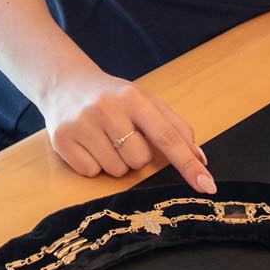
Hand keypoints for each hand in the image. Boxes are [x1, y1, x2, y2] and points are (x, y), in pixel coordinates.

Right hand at [36, 68, 214, 193]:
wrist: (65, 84)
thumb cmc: (113, 97)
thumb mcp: (145, 102)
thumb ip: (175, 127)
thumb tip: (200, 158)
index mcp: (133, 97)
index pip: (167, 137)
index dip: (188, 164)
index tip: (207, 186)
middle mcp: (106, 108)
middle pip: (140, 159)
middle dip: (136, 154)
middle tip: (122, 134)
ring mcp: (82, 124)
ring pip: (117, 170)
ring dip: (116, 161)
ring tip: (104, 138)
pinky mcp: (62, 140)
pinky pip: (92, 173)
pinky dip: (94, 164)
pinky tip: (88, 144)